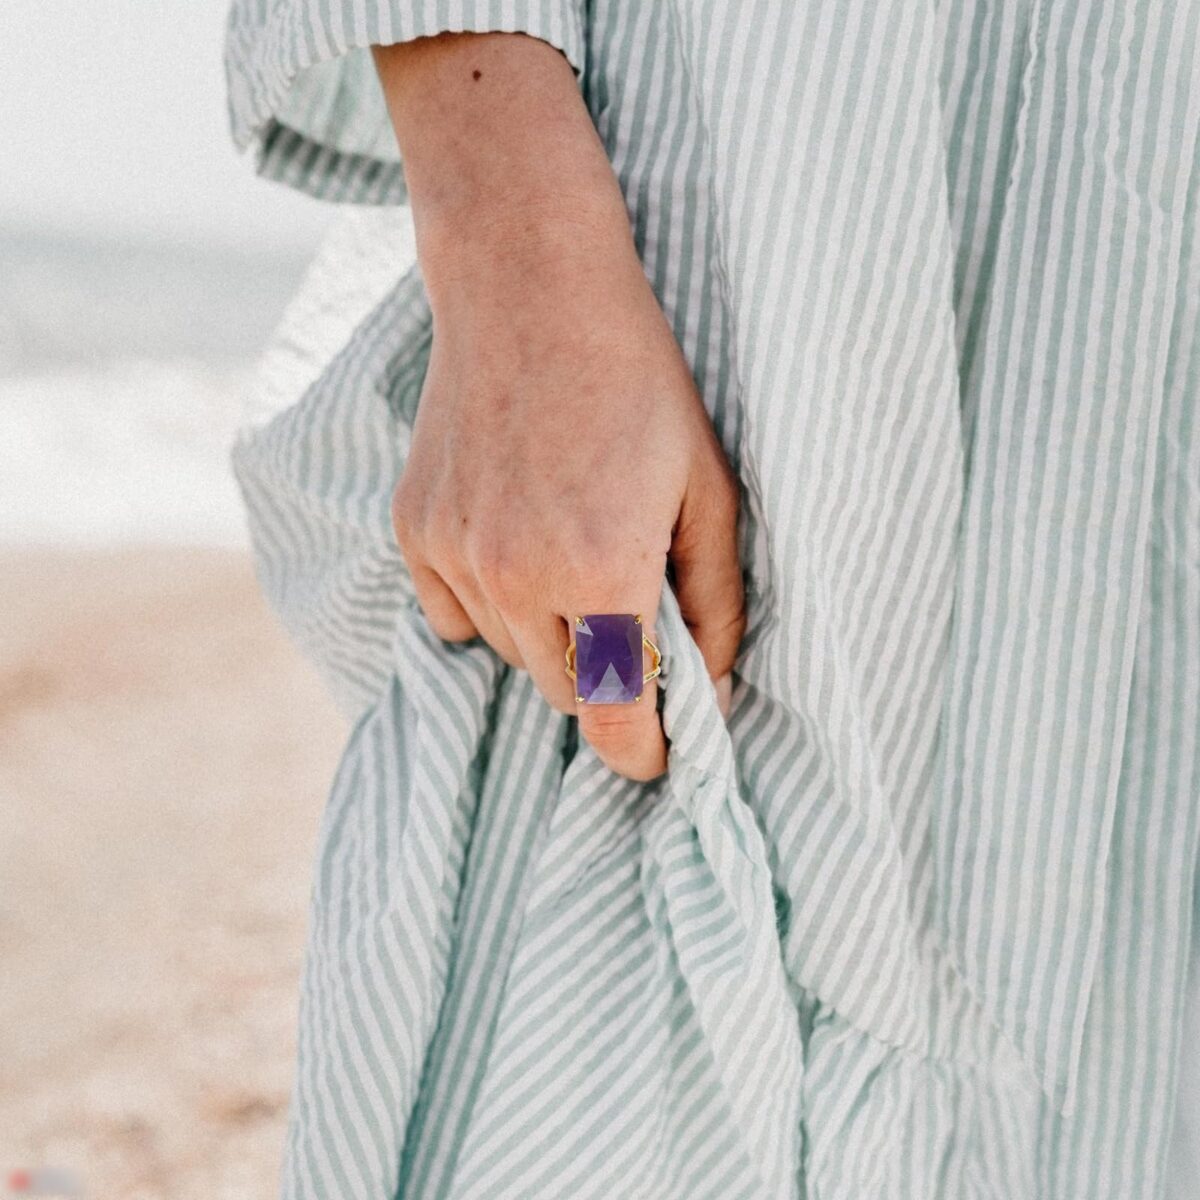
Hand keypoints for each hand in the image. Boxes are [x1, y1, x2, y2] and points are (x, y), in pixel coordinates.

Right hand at [375, 34, 742, 779]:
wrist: (530, 290)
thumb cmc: (638, 384)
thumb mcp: (708, 489)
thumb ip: (715, 603)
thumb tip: (712, 690)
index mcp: (598, 570)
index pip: (613, 716)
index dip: (643, 754)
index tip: (658, 758)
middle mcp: (514, 577)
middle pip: (564, 693)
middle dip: (607, 678)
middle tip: (632, 618)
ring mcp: (453, 554)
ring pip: (511, 656)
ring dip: (552, 639)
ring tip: (576, 557)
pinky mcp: (415, 530)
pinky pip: (455, 616)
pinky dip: (493, 606)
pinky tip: (520, 544)